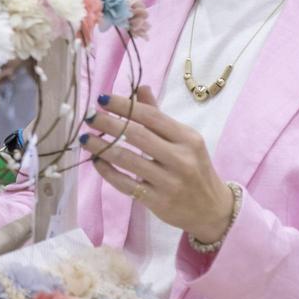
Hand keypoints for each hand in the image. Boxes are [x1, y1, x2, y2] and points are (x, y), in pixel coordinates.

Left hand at [80, 86, 233, 243]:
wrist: (213, 210)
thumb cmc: (195, 169)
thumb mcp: (185, 140)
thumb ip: (159, 116)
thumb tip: (140, 87)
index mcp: (188, 138)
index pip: (151, 116)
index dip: (124, 106)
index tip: (102, 99)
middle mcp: (181, 159)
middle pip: (137, 135)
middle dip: (108, 123)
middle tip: (89, 117)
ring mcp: (169, 182)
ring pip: (127, 159)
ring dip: (101, 147)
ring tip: (86, 139)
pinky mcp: (158, 202)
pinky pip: (125, 183)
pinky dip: (107, 171)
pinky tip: (96, 161)